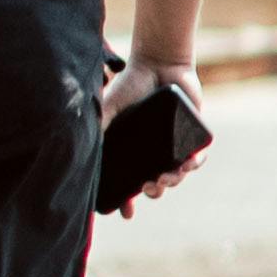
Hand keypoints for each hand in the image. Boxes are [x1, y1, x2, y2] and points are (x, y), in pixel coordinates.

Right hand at [107, 58, 206, 206]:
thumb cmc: (131, 83)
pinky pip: (195, 159)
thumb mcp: (110, 104)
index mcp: (132, 150)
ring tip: (168, 177)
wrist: (159, 63)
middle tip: (149, 187)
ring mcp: (172, 146)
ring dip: (173, 181)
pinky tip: (189, 164)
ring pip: (175, 175)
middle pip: (154, 183)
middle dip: (153, 191)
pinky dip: (193, 164)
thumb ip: (100, 121)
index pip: (128, 181)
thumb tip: (80, 144)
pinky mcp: (191, 137)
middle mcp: (152, 152)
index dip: (126, 199)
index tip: (125, 213)